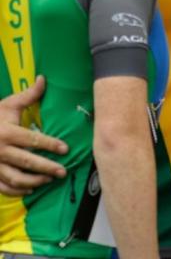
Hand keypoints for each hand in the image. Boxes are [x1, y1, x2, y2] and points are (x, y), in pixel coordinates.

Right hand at [0, 76, 67, 195]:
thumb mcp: (8, 105)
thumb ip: (28, 95)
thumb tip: (43, 78)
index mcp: (7, 132)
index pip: (32, 140)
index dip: (50, 144)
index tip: (65, 149)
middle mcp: (0, 150)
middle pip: (27, 161)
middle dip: (47, 167)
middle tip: (63, 171)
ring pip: (15, 178)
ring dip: (34, 181)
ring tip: (50, 180)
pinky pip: (3, 187)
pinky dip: (17, 191)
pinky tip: (31, 189)